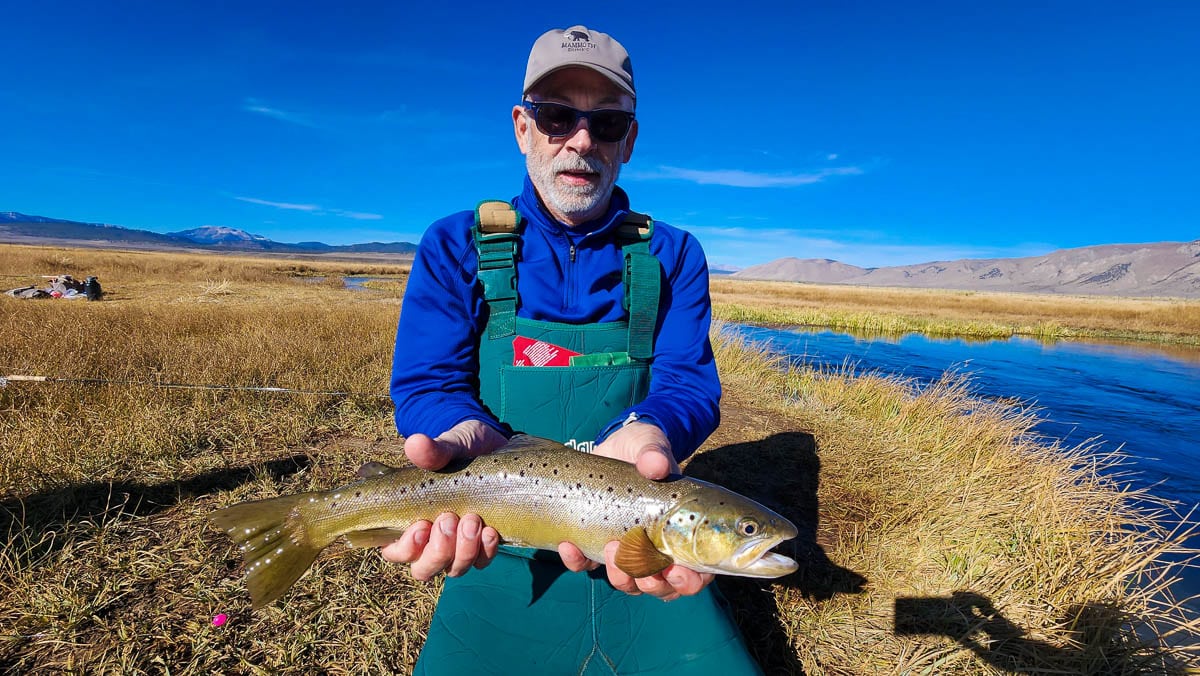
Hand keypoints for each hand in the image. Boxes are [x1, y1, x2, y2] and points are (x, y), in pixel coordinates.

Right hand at [380, 420, 506, 576]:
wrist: (495, 447)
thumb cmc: (461, 449)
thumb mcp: (449, 445)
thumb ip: (432, 450)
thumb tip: (415, 443)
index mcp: (409, 519)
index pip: (394, 551)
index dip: (405, 548)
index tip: (421, 525)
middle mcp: (431, 540)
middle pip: (424, 569)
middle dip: (437, 551)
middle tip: (449, 519)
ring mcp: (458, 546)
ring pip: (454, 569)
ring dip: (463, 551)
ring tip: (472, 520)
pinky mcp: (483, 544)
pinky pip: (482, 562)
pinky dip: (485, 551)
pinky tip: (491, 531)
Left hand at [564, 421, 712, 598]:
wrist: (614, 445)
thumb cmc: (644, 448)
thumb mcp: (652, 446)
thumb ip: (655, 454)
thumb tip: (655, 464)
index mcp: (683, 531)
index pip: (697, 572)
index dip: (689, 581)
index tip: (676, 571)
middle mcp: (658, 547)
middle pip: (662, 586)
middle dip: (651, 583)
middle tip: (637, 562)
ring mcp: (627, 549)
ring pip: (628, 583)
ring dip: (620, 577)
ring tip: (610, 550)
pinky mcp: (596, 543)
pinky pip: (587, 565)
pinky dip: (578, 562)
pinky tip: (569, 545)